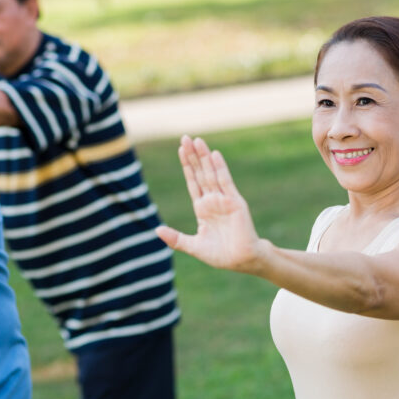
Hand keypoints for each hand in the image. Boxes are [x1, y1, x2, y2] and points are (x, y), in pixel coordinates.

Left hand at [155, 136, 264, 271]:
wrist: (241, 261)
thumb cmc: (220, 255)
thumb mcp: (193, 246)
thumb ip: (175, 238)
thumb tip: (156, 230)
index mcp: (202, 209)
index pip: (192, 182)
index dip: (187, 166)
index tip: (180, 150)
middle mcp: (213, 200)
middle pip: (200, 173)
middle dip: (193, 156)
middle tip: (185, 137)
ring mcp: (224, 199)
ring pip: (211, 173)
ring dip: (204, 157)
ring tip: (197, 140)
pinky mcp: (235, 202)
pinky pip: (225, 182)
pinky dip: (220, 168)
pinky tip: (214, 154)